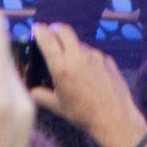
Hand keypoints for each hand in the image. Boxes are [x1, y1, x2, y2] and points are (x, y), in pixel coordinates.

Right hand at [31, 22, 145, 146]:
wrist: (114, 118)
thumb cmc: (83, 114)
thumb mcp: (58, 107)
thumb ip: (42, 96)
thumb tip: (32, 92)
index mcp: (62, 67)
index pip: (47, 39)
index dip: (40, 31)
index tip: (36, 28)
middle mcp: (78, 57)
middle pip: (64, 31)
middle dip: (55, 29)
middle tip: (51, 33)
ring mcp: (95, 56)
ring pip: (79, 43)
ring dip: (72, 46)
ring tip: (72, 61)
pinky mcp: (108, 60)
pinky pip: (94, 54)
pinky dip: (87, 58)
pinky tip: (89, 73)